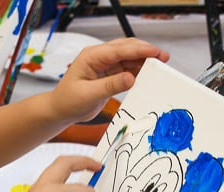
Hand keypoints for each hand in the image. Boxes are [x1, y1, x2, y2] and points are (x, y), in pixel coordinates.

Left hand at [50, 38, 169, 124]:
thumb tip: (131, 77)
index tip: (155, 52)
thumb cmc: (68, 101)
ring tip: (159, 67)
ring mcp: (104, 65)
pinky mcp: (108, 75)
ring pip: (128, 58)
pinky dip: (137, 71)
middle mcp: (99, 57)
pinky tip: (147, 75)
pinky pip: (126, 69)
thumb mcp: (89, 95)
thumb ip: (110, 86)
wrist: (60, 111)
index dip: (139, 50)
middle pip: (127, 49)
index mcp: (92, 57)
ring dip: (143, 62)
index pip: (119, 50)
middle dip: (146, 52)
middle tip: (163, 57)